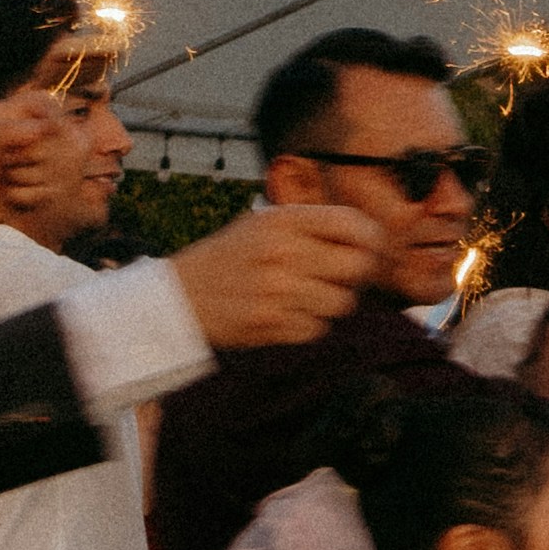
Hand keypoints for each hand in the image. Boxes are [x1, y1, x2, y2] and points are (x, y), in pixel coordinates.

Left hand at [0, 87, 66, 252]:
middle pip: (60, 136)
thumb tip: (43, 127)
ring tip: (6, 179)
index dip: (52, 113)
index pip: (43, 102)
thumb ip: (3, 133)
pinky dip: (30, 197)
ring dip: (32, 176)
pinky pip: (50, 192)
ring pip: (59, 166)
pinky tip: (9, 196)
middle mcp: (22, 139)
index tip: (50, 130)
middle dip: (39, 152)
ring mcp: (29, 165)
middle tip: (8, 159)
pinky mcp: (33, 191)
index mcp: (5, 118)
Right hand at [169, 204, 393, 348]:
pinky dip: (309, 325)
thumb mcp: (262, 225)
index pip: (353, 224)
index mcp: (283, 221)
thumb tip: (371, 236)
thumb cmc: (230, 258)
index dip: (370, 239)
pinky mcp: (269, 323)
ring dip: (330, 303)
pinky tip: (286, 314)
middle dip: (355, 275)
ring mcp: (276, 289)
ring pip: (342, 303)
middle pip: (357, 267)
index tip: (368, 249)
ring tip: (306, 297)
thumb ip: (311, 226)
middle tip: (340, 278)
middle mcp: (281, 251)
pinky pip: (317, 328)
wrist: (177, 296)